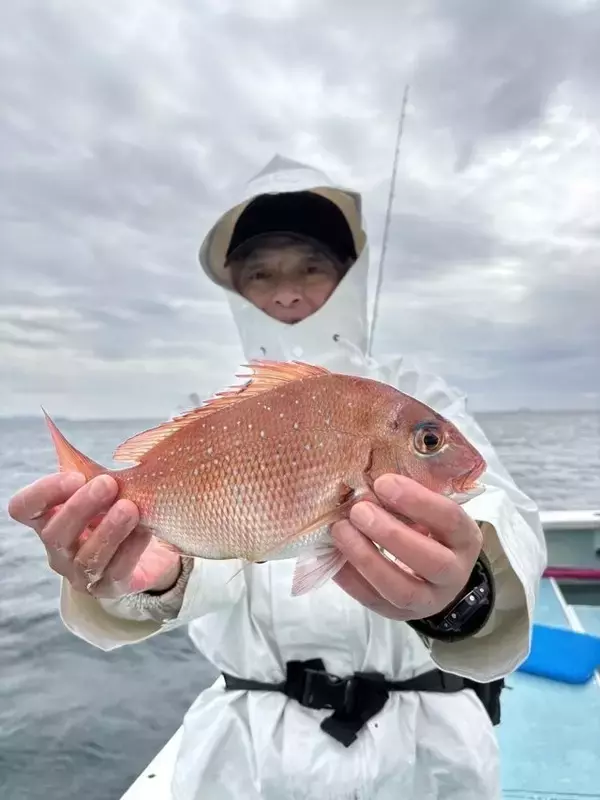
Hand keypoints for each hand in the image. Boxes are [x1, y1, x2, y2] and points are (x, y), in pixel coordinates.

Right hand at [8, 472, 181, 599]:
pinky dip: (132, 548)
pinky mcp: (109, 587)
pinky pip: (117, 570)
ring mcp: (80, 573)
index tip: (75, 475)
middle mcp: (57, 549)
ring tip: (130, 508)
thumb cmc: (113, 509)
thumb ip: (93, 468)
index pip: (24, 508)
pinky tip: (146, 529)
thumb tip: (93, 430)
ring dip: (108, 530)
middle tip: (109, 484)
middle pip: (55, 533)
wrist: (140, 549)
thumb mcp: (101, 488)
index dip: (43, 492)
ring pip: (87, 557)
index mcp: (48, 518)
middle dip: (81, 507)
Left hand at [331, 475, 482, 620]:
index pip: (450, 519)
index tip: (383, 483)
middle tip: (359, 510)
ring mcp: (428, 600)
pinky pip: (373, 601)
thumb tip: (366, 479)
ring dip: (366, 558)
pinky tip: (332, 554)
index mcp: (465, 539)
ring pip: (401, 590)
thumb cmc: (428, 529)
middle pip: (429, 561)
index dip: (417, 501)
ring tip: (341, 530)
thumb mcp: (430, 511)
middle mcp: (454, 574)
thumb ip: (408, 497)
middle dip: (390, 534)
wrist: (435, 574)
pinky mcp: (399, 614)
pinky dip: (349, 578)